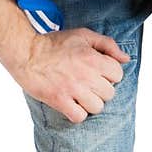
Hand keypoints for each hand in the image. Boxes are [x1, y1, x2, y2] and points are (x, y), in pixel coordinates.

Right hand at [11, 27, 130, 122]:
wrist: (26, 53)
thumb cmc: (54, 43)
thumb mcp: (83, 35)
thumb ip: (108, 45)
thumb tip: (126, 59)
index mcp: (93, 58)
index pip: (118, 75)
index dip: (110, 74)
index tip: (98, 72)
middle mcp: (86, 75)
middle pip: (109, 93)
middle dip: (101, 89)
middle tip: (88, 84)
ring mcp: (72, 90)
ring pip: (97, 107)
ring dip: (90, 103)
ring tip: (81, 95)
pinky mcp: (59, 100)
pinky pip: (79, 117)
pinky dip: (77, 113)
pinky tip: (72, 104)